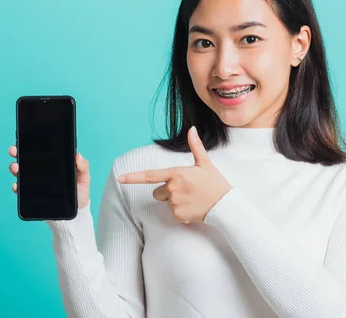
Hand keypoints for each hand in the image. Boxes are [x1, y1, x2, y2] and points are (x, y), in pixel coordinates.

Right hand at [8, 146, 91, 209]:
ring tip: (15, 168)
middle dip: (18, 153)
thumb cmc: (80, 192)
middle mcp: (43, 170)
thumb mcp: (84, 178)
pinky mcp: (32, 194)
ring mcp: (36, 182)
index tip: (24, 139)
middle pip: (27, 159)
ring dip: (15, 168)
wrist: (75, 212)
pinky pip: (21, 189)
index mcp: (55, 163)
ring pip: (21, 172)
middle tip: (14, 150)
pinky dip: (17, 186)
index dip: (32, 144)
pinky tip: (17, 185)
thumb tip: (77, 155)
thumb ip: (83, 166)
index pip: (41, 151)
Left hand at [117, 126, 231, 223]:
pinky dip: (181, 212)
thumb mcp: (205, 163)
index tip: (120, 179)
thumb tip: (192, 129)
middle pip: (158, 192)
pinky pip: (173, 214)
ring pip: (166, 203)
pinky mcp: (178, 215)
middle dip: (167, 192)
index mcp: (176, 174)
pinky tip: (193, 208)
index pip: (149, 176)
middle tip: (186, 190)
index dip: (133, 177)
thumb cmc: (215, 183)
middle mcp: (172, 188)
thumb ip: (195, 146)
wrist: (225, 205)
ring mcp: (174, 203)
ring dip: (175, 202)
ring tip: (192, 199)